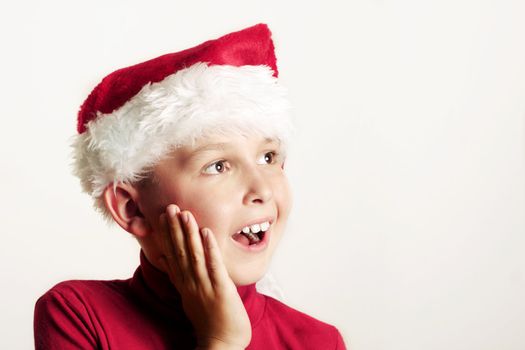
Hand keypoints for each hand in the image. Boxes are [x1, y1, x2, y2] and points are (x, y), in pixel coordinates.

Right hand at [158, 204, 251, 349]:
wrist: (221, 344)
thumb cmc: (209, 320)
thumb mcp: (191, 296)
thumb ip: (181, 277)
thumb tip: (168, 260)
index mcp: (185, 284)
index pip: (172, 255)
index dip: (167, 236)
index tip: (161, 217)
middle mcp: (191, 283)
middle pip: (180, 252)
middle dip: (174, 229)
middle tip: (169, 208)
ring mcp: (205, 286)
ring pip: (194, 255)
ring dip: (188, 234)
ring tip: (184, 213)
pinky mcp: (221, 290)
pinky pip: (214, 266)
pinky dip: (209, 249)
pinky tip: (206, 232)